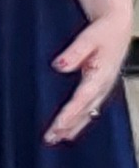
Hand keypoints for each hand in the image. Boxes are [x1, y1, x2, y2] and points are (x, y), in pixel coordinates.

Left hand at [48, 9, 131, 143]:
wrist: (118, 27)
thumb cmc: (103, 32)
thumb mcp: (88, 38)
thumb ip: (74, 52)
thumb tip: (59, 66)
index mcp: (101, 75)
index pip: (82, 99)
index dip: (70, 114)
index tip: (57, 125)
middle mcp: (103, 86)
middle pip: (84, 111)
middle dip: (68, 126)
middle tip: (50, 138)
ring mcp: (103, 89)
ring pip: (88, 113)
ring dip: (73, 127)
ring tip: (56, 139)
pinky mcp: (100, 88)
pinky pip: (90, 109)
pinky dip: (80, 120)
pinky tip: (70, 129)